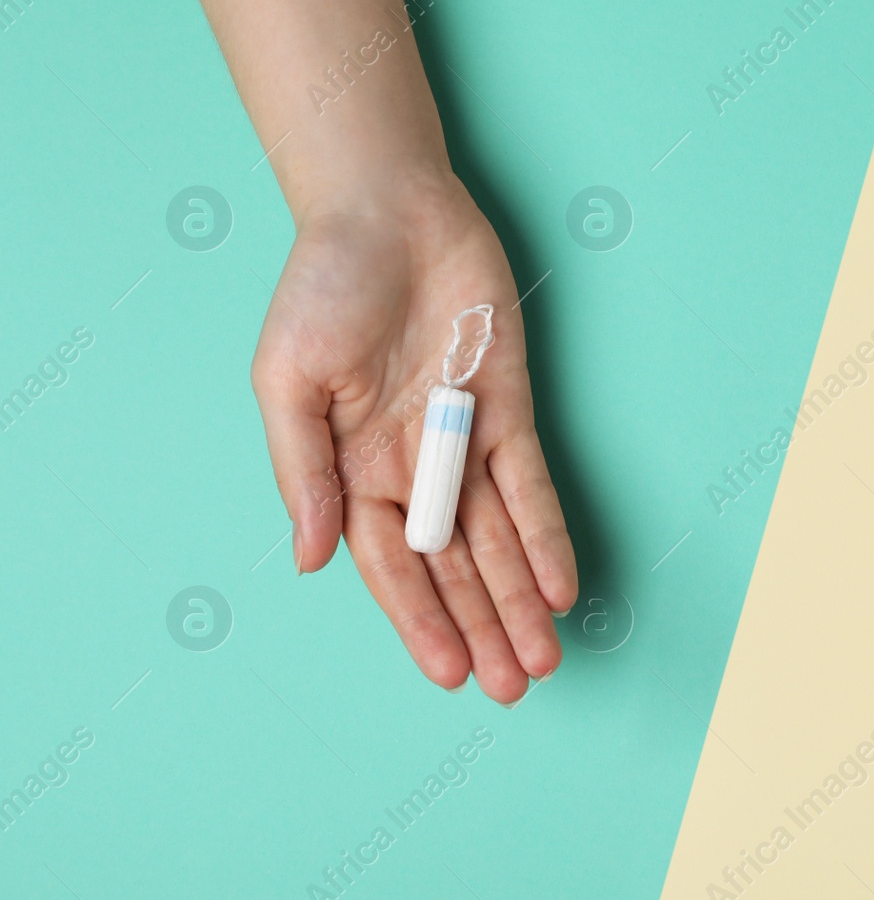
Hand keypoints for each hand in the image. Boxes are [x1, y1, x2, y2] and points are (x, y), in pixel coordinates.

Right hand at [252, 171, 577, 703]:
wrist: (386, 211)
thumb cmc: (321, 290)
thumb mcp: (287, 382)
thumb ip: (304, 473)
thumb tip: (310, 562)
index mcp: (350, 469)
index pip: (390, 566)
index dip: (420, 620)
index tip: (450, 672)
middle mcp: (411, 466)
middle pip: (452, 566)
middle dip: (482, 627)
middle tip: (513, 687)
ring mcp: (463, 439)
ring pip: (496, 538)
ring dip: (518, 599)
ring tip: (543, 659)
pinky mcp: (507, 408)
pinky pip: (531, 484)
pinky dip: (546, 534)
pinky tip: (560, 585)